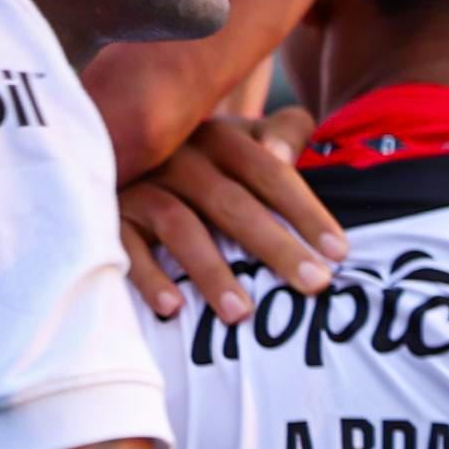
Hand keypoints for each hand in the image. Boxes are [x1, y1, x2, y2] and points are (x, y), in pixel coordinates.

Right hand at [116, 107, 341, 320]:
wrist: (125, 142)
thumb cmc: (210, 154)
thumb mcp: (246, 135)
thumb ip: (283, 134)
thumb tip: (284, 154)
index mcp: (222, 136)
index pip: (271, 173)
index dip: (306, 212)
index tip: (339, 253)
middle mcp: (179, 156)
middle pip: (233, 204)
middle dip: (276, 247)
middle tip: (314, 284)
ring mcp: (140, 184)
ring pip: (180, 227)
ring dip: (212, 272)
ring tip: (243, 313)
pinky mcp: (108, 213)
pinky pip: (125, 247)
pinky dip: (148, 277)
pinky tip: (173, 308)